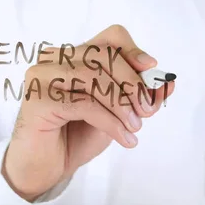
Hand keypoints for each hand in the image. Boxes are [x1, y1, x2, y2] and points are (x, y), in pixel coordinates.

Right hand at [2, 25, 174, 200]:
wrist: (45, 167)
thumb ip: (139, 97)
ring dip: (122, 105)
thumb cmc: (77, 135)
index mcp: (73, 55)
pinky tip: (124, 138)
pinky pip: (83, 103)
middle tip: (147, 110)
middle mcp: (54, 59)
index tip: (151, 70)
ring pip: (93, 77)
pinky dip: (110, 122)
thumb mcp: (116, 113)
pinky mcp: (36, 98)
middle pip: (103, 55)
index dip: (133, 50)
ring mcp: (41, 76)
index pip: (109, 38)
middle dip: (131, 82)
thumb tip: (168, 83)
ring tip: (135, 128)